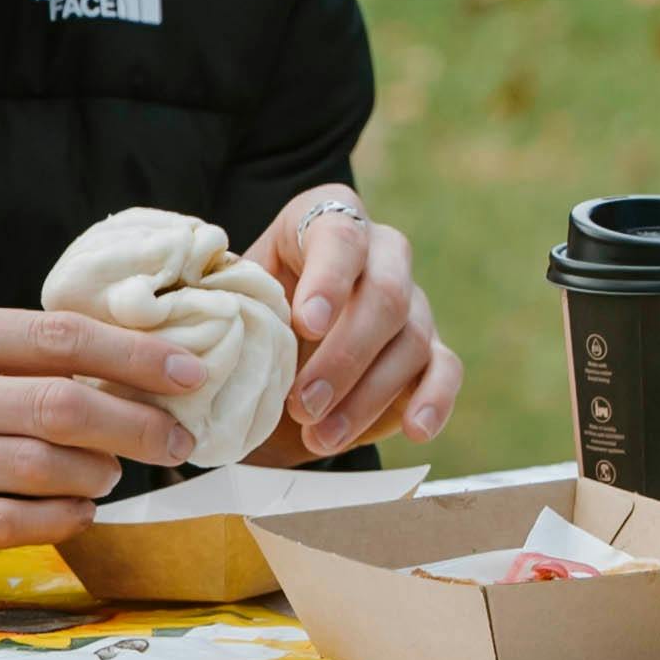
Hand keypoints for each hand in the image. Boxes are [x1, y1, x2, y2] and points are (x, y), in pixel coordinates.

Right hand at [0, 298, 206, 601]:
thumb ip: (4, 362)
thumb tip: (126, 362)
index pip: (58, 334)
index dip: (137, 353)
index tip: (193, 371)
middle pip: (63, 398)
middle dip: (140, 419)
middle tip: (181, 438)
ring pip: (45, 463)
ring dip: (101, 472)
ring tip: (118, 475)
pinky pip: (11, 520)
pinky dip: (62, 518)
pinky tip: (80, 513)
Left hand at [256, 185, 459, 457]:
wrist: (270, 355)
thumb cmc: (247, 317)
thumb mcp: (231, 299)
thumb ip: (229, 301)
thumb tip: (212, 325)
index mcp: (326, 222)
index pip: (340, 236)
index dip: (328, 279)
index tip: (305, 324)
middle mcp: (381, 253)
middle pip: (386, 293)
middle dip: (344, 355)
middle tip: (301, 405)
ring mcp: (413, 302)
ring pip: (411, 340)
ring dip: (366, 395)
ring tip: (320, 438)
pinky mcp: (430, 350)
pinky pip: (447, 369)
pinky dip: (435, 400)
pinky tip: (414, 430)